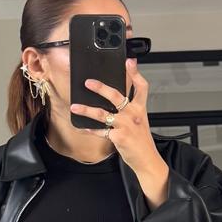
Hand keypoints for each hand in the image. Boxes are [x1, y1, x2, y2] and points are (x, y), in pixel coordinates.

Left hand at [70, 58, 163, 176]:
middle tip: (88, 82)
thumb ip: (130, 109)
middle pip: (116, 96)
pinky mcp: (118, 137)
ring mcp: (125, 125)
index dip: (135, 73)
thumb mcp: (140, 121)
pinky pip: (100, 131)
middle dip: (101, 88)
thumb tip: (118, 101)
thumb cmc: (142, 141)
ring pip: (102, 114)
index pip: (141, 87)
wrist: (147, 159)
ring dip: (86, 110)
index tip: (129, 62)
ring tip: (75, 107)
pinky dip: (90, 130)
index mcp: (140, 109)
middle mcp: (133, 114)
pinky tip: (82, 127)